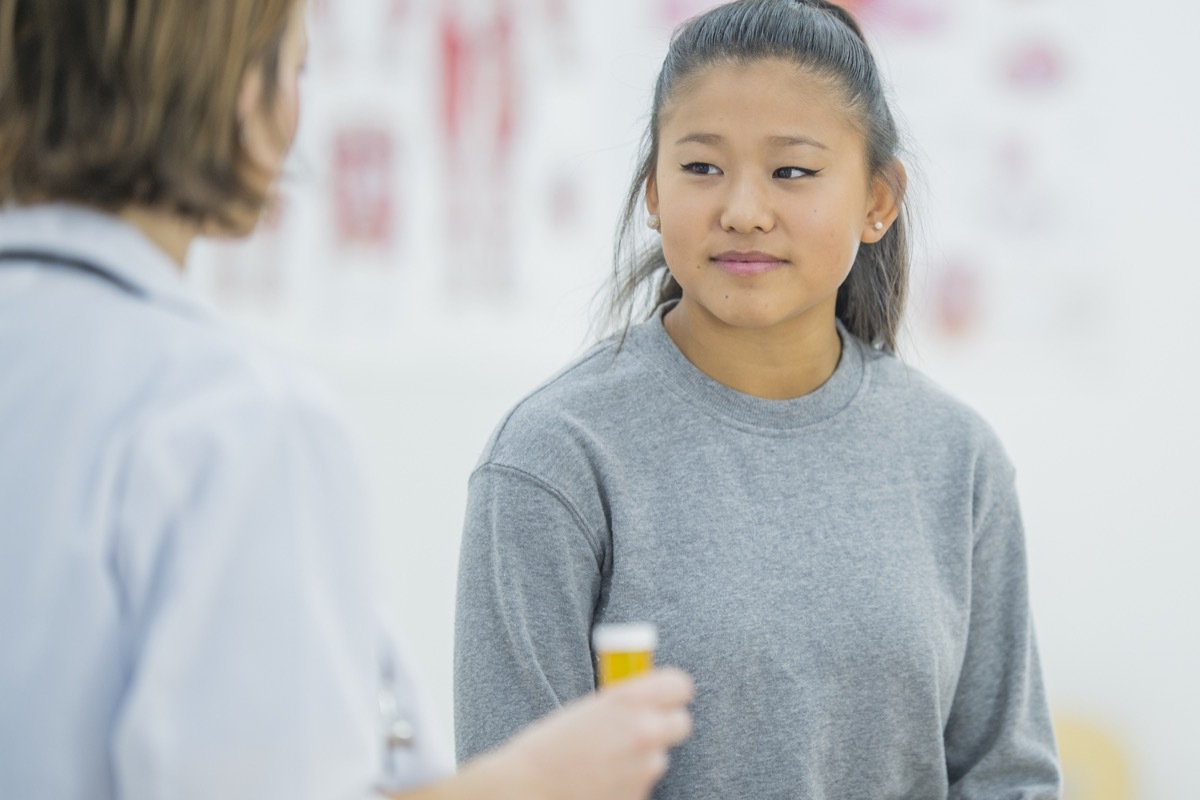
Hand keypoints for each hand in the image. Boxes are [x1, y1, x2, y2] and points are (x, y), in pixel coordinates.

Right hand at [475, 667, 693, 799]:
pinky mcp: (640, 796)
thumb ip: (622, 704)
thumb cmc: (547, 746)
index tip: (663, 697)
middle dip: (665, 725)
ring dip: (642, 758)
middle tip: (641, 728)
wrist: (528, 789)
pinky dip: (628, 782)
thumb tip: (646, 702)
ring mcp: (646, 768)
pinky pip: (643, 783)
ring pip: (659, 757)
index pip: (680, 686)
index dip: (671, 692)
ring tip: (603, 761)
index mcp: (629, 699)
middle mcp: (645, 730)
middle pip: (681, 723)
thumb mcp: (587, 709)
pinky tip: (599, 781)